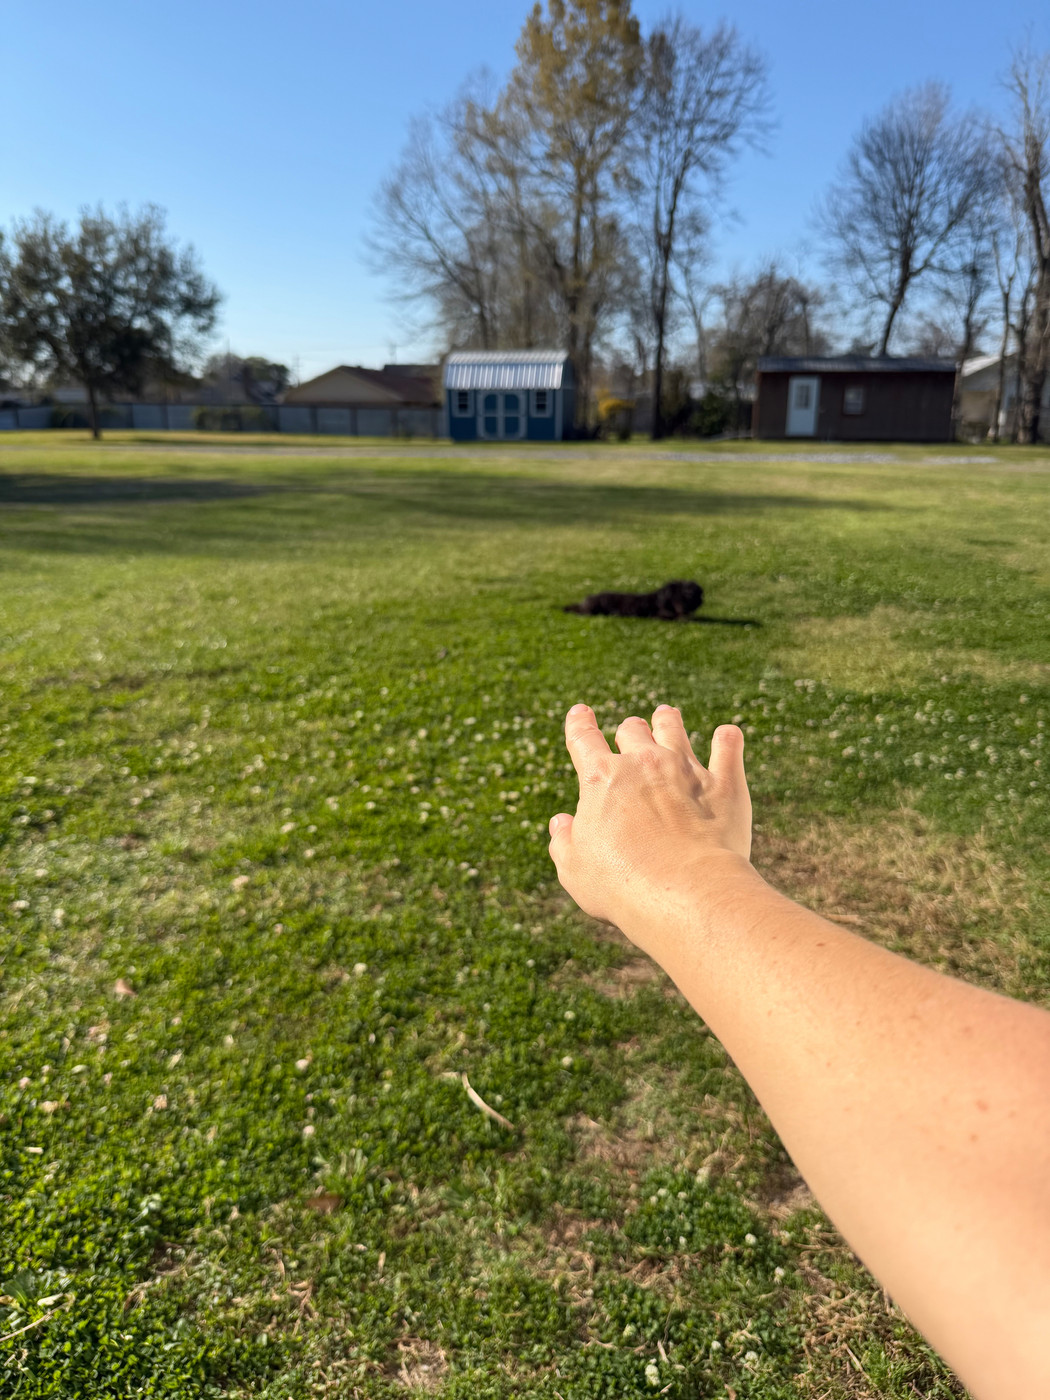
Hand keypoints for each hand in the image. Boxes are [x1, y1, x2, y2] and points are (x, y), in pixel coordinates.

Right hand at [548, 704, 752, 935]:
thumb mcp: (574, 870)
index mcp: (601, 778)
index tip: (579, 714)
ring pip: (674, 730)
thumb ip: (564, 842)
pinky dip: (728, 740)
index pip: (583, 740)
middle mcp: (643, 762)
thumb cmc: (620, 885)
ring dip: (668, 721)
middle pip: (632, 731)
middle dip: (629, 730)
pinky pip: (728, 748)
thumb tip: (561, 823)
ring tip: (667, 716)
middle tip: (630, 731)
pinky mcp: (724, 784)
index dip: (579, 725)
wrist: (683, 890)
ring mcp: (686, 769)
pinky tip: (728, 736)